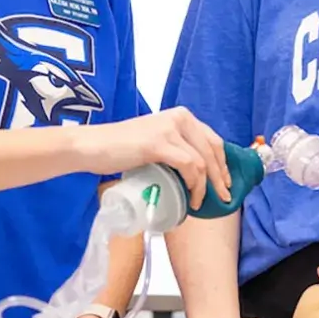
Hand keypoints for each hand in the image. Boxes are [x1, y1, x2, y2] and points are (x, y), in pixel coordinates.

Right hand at [74, 107, 229, 209]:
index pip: (212, 140)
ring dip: (206, 186)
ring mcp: (170, 129)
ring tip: (202, 202)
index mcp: (181, 116)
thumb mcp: (156, 141)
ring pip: (202, 161)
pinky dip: (194, 184)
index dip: (223, 163)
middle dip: (221, 176)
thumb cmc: (121, 147)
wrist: (92, 146)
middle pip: (212, 150)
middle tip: (224, 197)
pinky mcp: (159, 143)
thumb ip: (175, 147)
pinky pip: (188, 166)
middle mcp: (180, 118)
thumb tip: (195, 172)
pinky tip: (191, 197)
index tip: (226, 182)